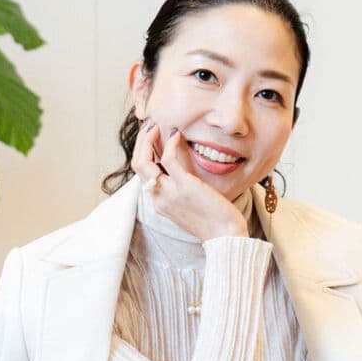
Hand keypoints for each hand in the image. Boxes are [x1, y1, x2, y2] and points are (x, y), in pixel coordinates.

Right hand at [131, 117, 250, 240]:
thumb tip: (182, 172)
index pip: (142, 173)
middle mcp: (158, 198)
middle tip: (150, 125)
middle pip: (137, 165)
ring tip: (156, 126)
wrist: (225, 235)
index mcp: (158, 202)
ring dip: (147, 139)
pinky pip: (168, 159)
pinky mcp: (183, 186)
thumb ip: (180, 190)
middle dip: (140, 142)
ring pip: (143, 161)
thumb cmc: (213, 220)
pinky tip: (177, 135)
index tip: (150, 136)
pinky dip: (169, 143)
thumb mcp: (189, 205)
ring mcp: (168, 193)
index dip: (143, 151)